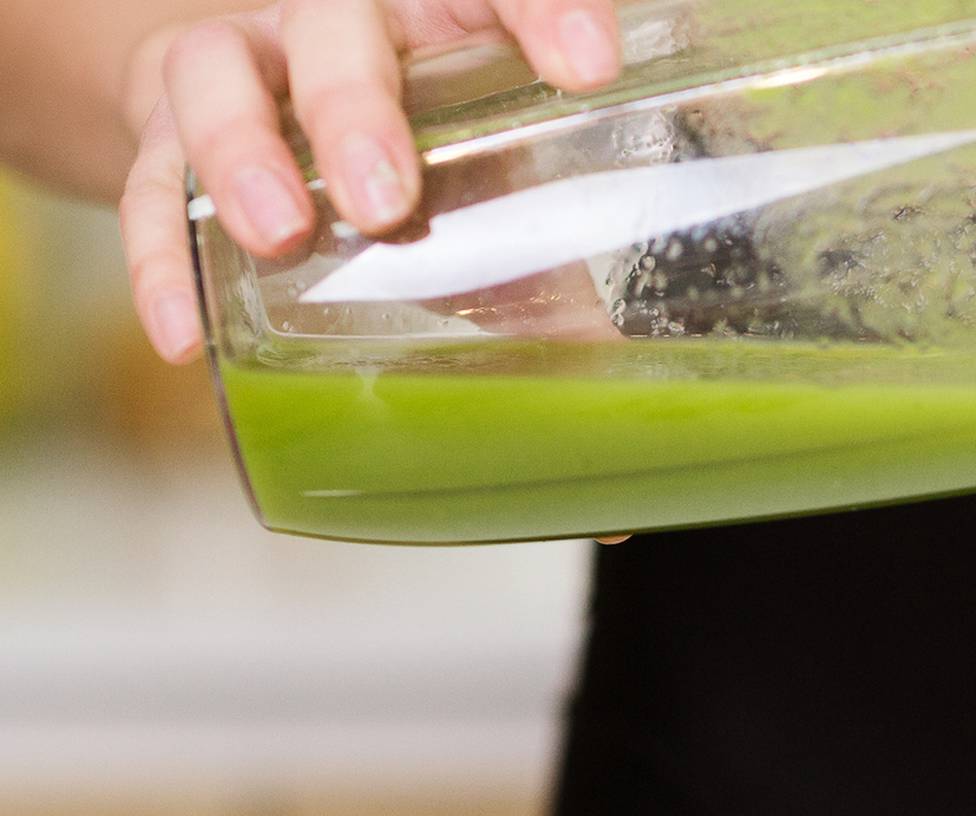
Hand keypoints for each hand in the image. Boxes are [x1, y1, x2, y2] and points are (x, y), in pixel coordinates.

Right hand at [119, 0, 622, 362]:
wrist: (275, 115)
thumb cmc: (417, 143)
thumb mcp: (493, 177)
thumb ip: (550, 258)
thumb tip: (602, 393)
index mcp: (444, 15)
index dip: (545, 14)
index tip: (589, 68)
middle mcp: (342, 21)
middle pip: (336, 31)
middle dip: (354, 109)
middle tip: (385, 201)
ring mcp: (249, 65)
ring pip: (219, 76)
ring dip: (241, 155)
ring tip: (276, 234)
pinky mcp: (166, 126)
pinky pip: (149, 180)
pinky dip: (159, 258)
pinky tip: (184, 331)